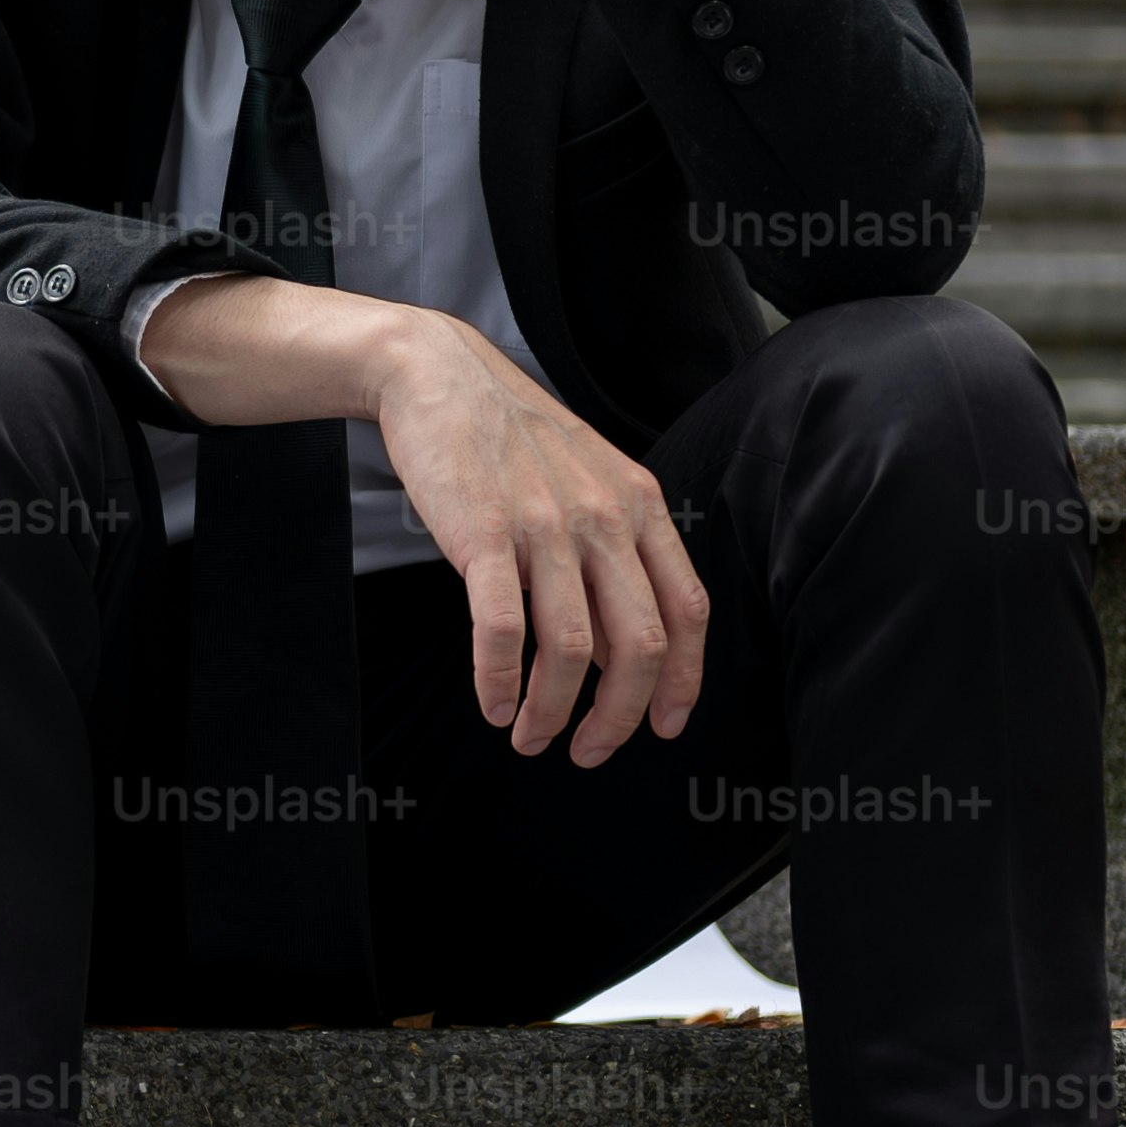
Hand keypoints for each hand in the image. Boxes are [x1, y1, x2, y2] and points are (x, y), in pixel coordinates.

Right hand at [370, 312, 709, 761]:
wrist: (438, 375)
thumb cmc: (508, 434)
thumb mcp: (588, 474)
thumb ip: (614, 537)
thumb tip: (620, 625)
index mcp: (640, 506)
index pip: (687, 611)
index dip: (682, 681)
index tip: (661, 726)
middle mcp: (604, 518)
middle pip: (638, 644)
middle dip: (617, 716)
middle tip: (589, 750)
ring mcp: (546, 526)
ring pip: (572, 648)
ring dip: (552, 711)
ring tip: (530, 738)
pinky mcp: (484, 533)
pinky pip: (503, 628)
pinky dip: (499, 680)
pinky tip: (492, 703)